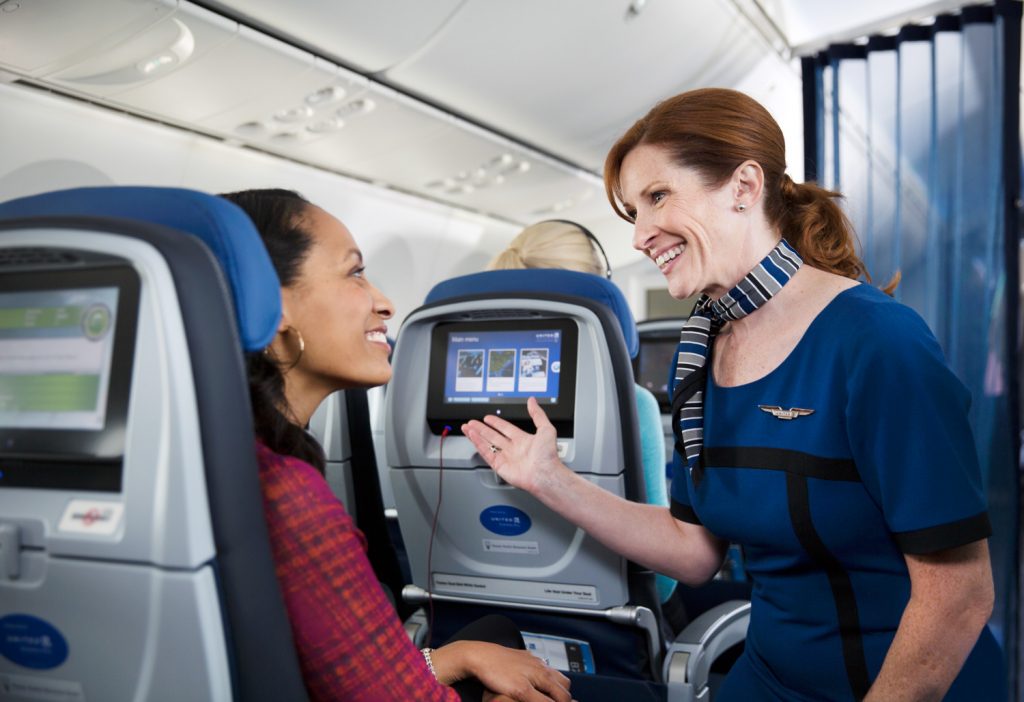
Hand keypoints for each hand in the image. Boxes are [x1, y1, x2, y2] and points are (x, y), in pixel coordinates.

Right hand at [456, 641, 571, 701]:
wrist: (480, 655)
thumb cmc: (497, 659)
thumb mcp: (520, 661)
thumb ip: (532, 667)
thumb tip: (542, 670)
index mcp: (540, 664)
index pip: (564, 681)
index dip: (564, 695)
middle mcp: (540, 669)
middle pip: (565, 688)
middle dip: (565, 700)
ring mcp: (533, 678)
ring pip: (561, 696)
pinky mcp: (522, 689)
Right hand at [462, 396, 566, 494]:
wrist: (545, 474)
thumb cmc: (548, 456)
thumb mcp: (546, 428)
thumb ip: (537, 414)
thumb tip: (532, 401)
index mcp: (523, 440)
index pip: (506, 428)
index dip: (496, 423)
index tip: (487, 418)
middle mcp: (514, 449)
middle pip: (493, 436)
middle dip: (482, 429)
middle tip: (472, 423)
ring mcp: (506, 457)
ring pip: (487, 444)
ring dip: (476, 435)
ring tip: (467, 427)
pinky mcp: (499, 466)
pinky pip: (486, 453)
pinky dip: (478, 444)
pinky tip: (472, 436)